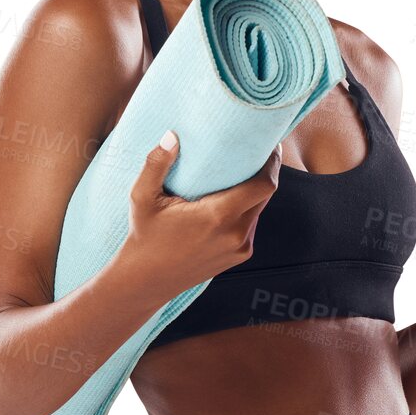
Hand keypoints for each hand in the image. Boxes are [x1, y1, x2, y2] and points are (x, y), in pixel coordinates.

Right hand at [123, 131, 282, 298]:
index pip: (265, 185)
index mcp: (218, 216)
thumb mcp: (142, 198)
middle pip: (265, 195)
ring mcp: (240, 248)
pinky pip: (250, 225)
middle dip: (264, 172)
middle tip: (253, 152)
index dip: (273, 163)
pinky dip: (245, 210)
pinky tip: (229, 200)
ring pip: (258, 210)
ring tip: (239, 173)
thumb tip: (172, 135)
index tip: (269, 145)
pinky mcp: (239, 256)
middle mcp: (236, 234)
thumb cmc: (144, 235)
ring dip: (253, 192)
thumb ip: (156, 164)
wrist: (146, 280)